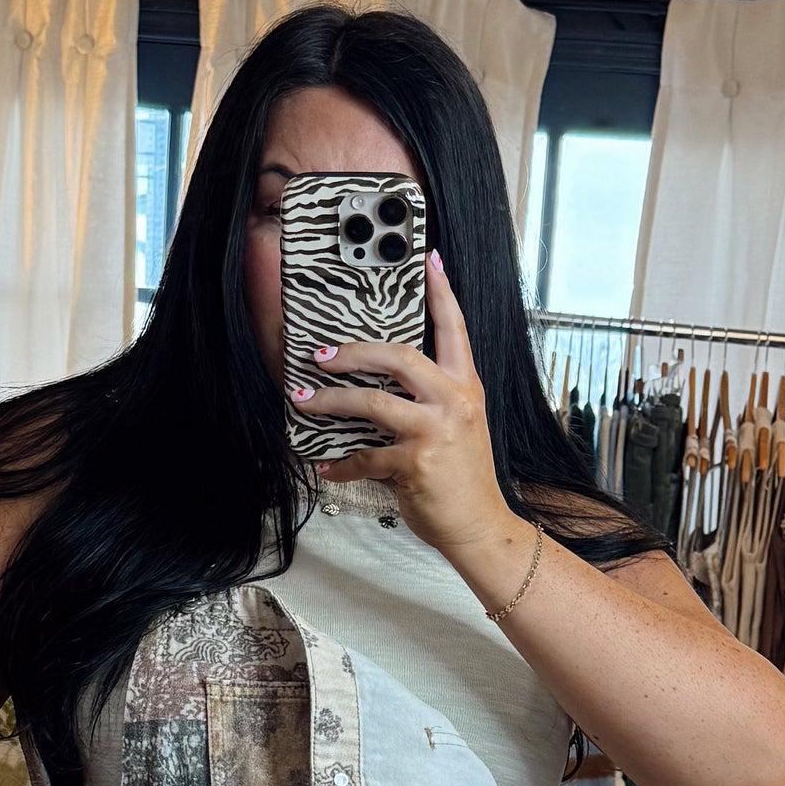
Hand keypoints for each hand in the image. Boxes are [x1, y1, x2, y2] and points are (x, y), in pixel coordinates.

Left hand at [291, 251, 514, 562]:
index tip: (428, 260)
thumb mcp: (461, 427)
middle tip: (322, 355)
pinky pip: (366, 457)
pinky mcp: (415, 464)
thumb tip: (383, 389)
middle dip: (354, 352)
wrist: (479, 525)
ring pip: (373, 403)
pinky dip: (341, 464)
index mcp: (466, 386)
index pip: (455, 328)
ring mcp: (435, 431)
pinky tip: (326, 467)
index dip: (441, 292)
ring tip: (305, 401)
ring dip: (332, 402)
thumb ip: (432, 401)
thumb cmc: (464, 478)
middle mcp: (453, 401)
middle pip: (399, 357)